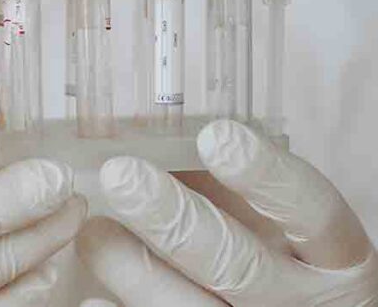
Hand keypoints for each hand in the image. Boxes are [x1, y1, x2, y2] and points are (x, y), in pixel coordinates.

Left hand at [77, 120, 377, 305]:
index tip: (215, 136)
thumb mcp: (278, 222)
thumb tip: (158, 140)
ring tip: (95, 232)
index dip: (266, 175)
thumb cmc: (283, 261)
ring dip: (133, 268)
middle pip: (238, 264)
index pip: (312, 212)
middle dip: (173, 218)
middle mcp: (305, 300)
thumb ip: (234, 189)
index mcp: (335, 256)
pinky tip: (92, 296)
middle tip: (121, 176)